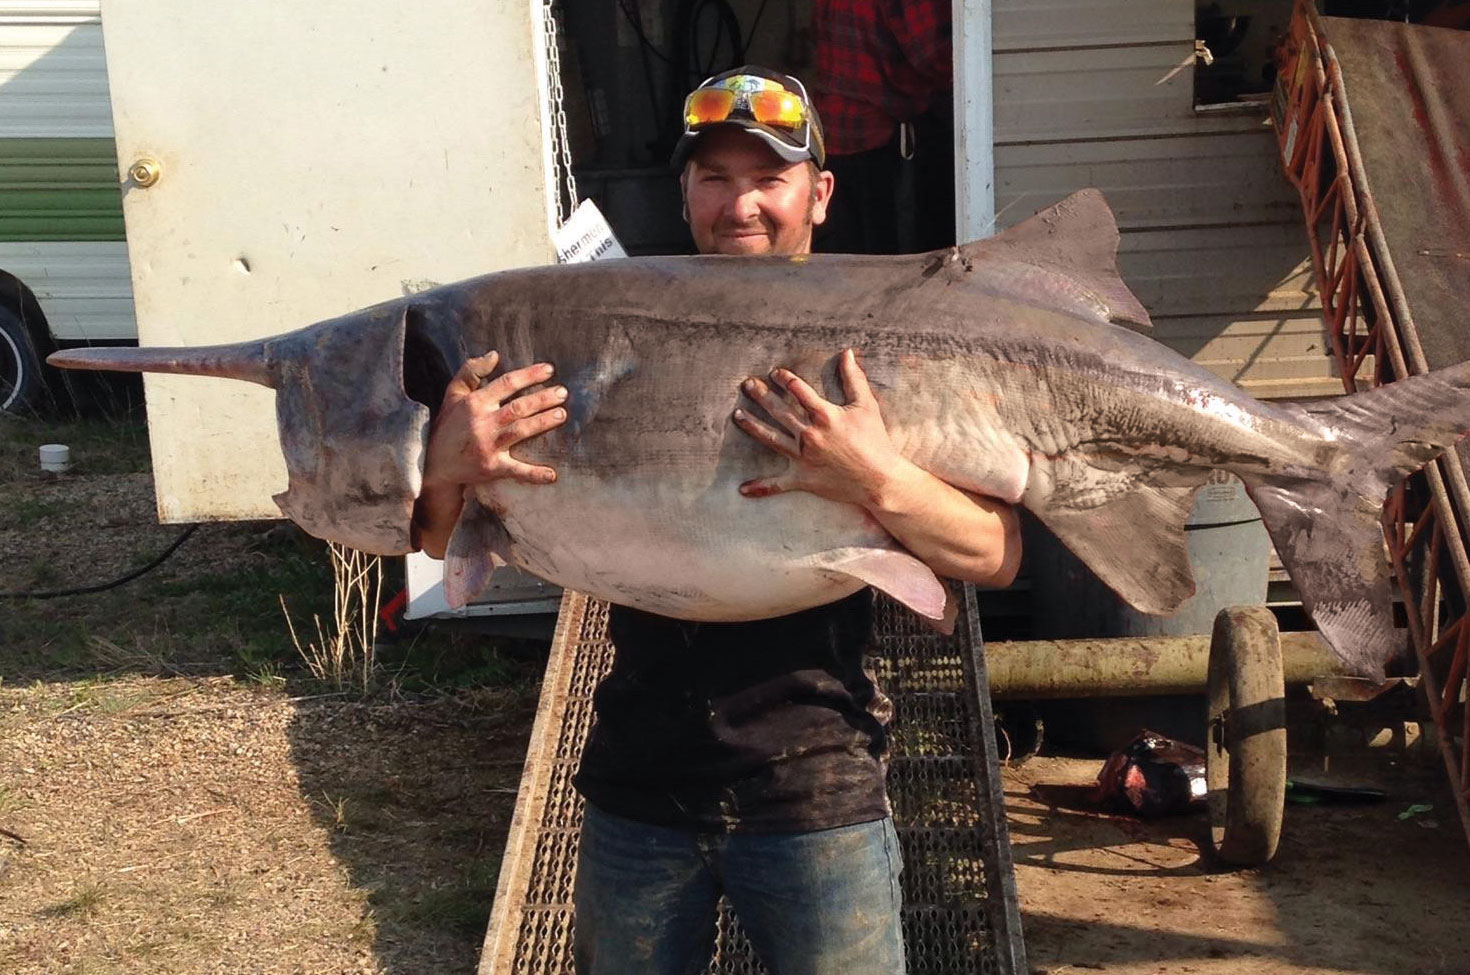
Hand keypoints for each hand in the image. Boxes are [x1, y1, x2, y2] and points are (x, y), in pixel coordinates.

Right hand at [422, 351, 567, 488]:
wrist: (433, 463)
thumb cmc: (448, 425)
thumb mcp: (453, 394)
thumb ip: (471, 371)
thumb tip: (495, 355)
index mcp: (475, 403)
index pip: (507, 384)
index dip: (530, 375)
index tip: (550, 370)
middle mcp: (482, 423)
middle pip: (518, 407)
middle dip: (543, 398)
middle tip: (564, 393)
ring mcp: (487, 446)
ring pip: (521, 430)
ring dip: (543, 422)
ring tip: (562, 414)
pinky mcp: (491, 468)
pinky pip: (516, 470)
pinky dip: (534, 474)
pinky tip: (552, 475)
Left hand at [733, 348, 909, 506]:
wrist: (880, 479)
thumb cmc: (875, 441)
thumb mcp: (866, 405)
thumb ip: (854, 378)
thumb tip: (847, 353)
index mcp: (824, 415)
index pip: (798, 390)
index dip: (784, 379)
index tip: (775, 373)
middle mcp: (810, 435)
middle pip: (779, 411)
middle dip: (761, 396)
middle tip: (747, 385)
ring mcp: (803, 458)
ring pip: (771, 439)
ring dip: (753, 426)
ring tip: (737, 416)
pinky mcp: (803, 479)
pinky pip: (778, 484)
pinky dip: (761, 488)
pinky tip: (742, 489)